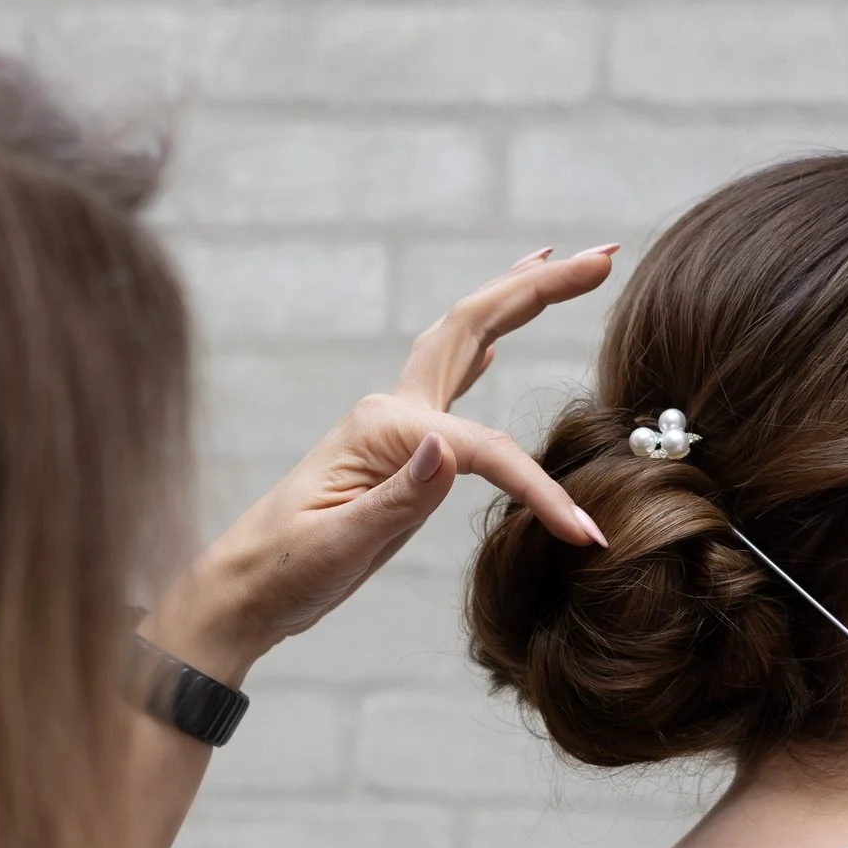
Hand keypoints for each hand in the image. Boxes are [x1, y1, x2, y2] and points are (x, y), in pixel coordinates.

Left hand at [141, 246, 615, 682]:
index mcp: (384, 430)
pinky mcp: (394, 446)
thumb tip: (447, 449)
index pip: (485, 450)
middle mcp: (390, 411)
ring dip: (514, 299)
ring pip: (463, 340)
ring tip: (561, 265)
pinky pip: (449, 380)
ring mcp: (391, 423)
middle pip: (475, 325)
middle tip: (604, 258)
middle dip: (541, 289)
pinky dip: (482, 351)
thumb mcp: (340, 544)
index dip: (540, 489)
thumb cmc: (285, 570)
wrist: (243, 589)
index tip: (583, 533)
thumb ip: (397, 496)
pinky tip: (500, 344)